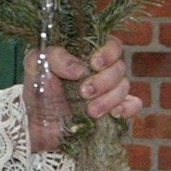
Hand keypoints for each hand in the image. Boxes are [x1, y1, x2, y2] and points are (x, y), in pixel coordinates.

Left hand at [23, 38, 140, 151]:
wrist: (39, 126)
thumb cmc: (38, 91)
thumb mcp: (35, 66)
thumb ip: (53, 56)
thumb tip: (80, 68)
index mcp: (85, 54)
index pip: (111, 44)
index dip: (108, 52)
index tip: (94, 64)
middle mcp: (101, 70)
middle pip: (119, 67)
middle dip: (103, 81)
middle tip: (84, 92)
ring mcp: (109, 90)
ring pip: (125, 86)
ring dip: (109, 99)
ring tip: (90, 110)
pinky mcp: (115, 109)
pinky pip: (134, 104)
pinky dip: (128, 108)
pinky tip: (114, 114)